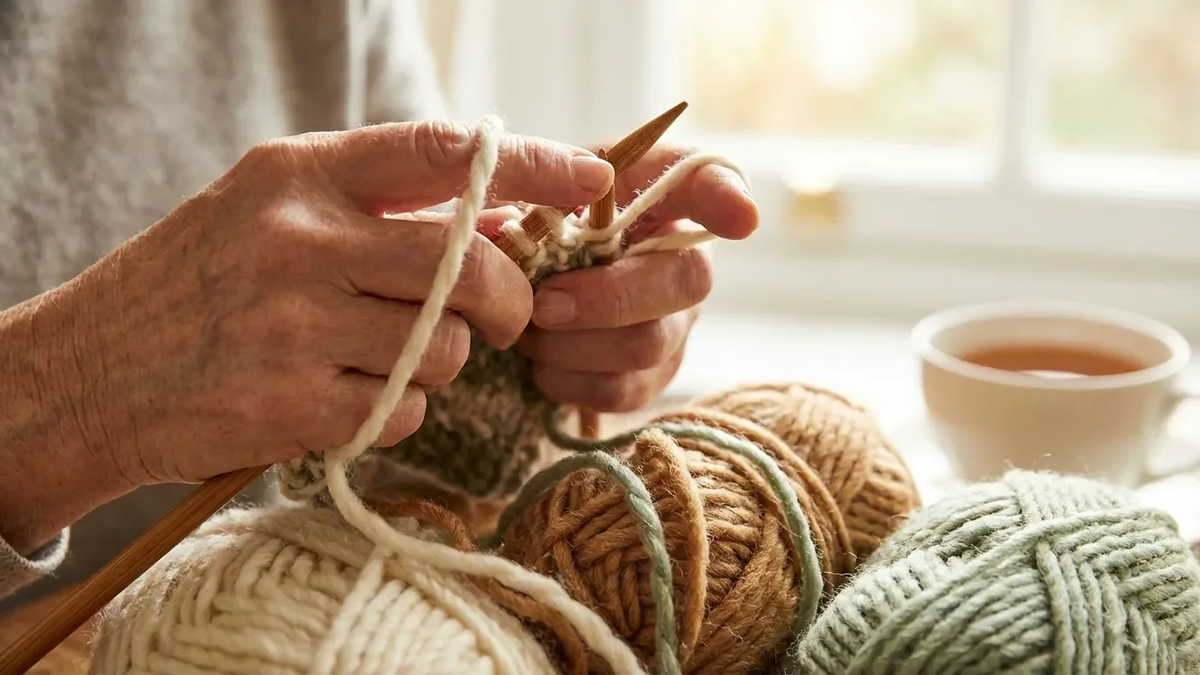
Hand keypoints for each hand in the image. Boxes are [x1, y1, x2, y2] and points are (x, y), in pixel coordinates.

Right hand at [0, 121, 612, 551]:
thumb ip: (375, 208)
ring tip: (377, 361)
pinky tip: (338, 398)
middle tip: (504, 318)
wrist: (86, 374)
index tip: (593, 178)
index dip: (532, 164)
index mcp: (299, 175)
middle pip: (470, 265)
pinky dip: (394, 412)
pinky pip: (404, 409)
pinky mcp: (290, 403)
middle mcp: (300, 239)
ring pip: (446, 347)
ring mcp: (294, 323)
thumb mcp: (267, 211)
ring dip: (439, 363)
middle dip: (509, 300)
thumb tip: (500, 219)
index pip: (442, 154)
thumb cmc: (194, 287)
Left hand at [514, 144, 757, 411]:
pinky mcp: (651, 378)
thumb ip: (549, 168)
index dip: (728, 196)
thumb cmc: (529, 229)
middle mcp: (683, 258)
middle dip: (610, 298)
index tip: (742, 218)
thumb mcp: (531, 185)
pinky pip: (620, 391)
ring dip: (571, 344)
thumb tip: (595, 179)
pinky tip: (543, 359)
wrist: (510, 291)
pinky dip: (566, 379)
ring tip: (530, 328)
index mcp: (656, 196)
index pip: (711, 178)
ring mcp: (675, 324)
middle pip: (687, 280)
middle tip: (545, 304)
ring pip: (647, 346)